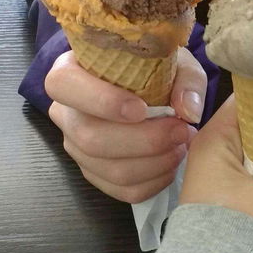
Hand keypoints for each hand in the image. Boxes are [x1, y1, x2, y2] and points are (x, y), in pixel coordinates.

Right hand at [46, 47, 206, 202]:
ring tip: (181, 145)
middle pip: (89, 137)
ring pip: (107, 168)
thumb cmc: (156, 69)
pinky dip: (153, 181)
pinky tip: (172, 162)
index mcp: (71, 71)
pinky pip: (120, 189)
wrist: (155, 91)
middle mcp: (66, 111)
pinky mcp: (93, 172)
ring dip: (153, 163)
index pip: (64, 84)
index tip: (141, 109)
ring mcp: (76, 145)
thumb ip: (186, 80)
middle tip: (181, 131)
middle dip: (143, 140)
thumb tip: (188, 110)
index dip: (101, 100)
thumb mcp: (176, 62)